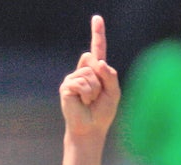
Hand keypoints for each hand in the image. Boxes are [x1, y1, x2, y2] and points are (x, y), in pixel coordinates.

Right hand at [59, 14, 119, 136]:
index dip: (98, 34)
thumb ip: (111, 76)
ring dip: (94, 91)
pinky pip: (82, 84)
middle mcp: (83, 71)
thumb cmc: (102, 112)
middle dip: (101, 82)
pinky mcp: (67, 86)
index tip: (97, 18)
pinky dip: (87, 95)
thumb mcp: (114, 93)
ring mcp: (73, 78)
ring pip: (89, 75)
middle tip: (97, 97)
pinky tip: (84, 103)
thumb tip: (98, 61)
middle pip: (94, 62)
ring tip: (90, 102)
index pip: (97, 50)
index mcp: (96, 72)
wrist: (91, 129)